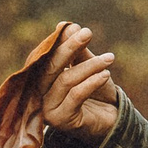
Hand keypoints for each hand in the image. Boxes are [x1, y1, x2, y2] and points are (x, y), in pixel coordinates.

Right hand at [37, 22, 119, 142]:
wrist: (110, 122)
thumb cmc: (96, 94)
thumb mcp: (87, 68)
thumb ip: (76, 51)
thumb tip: (66, 26)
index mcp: (39, 80)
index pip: (44, 57)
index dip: (59, 41)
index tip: (76, 27)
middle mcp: (37, 95)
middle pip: (50, 67)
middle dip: (69, 47)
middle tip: (87, 33)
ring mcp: (47, 109)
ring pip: (65, 80)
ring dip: (89, 66)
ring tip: (109, 59)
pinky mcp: (61, 121)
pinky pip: (76, 96)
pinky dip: (92, 82)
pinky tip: (106, 74)